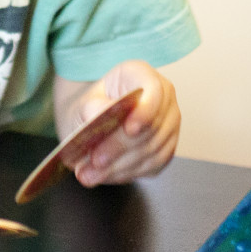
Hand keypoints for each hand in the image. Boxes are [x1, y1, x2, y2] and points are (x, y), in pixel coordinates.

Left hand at [67, 61, 180, 185]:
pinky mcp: (166, 149)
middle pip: (152, 126)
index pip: (154, 90)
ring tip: (92, 174)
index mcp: (141, 75)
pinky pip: (153, 165)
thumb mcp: (82, 104)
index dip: (145, 111)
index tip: (129, 129)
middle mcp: (162, 98)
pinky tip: (107, 176)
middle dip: (122, 147)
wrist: (91, 124)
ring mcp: (168, 125)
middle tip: (96, 160)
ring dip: (122, 166)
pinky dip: (128, 173)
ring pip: (153, 150)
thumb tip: (99, 113)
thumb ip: (91, 108)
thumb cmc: (90, 109)